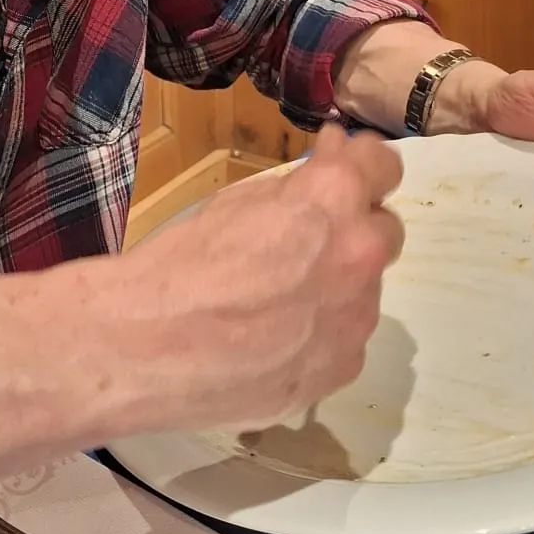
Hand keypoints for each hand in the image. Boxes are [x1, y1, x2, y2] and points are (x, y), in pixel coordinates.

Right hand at [118, 122, 403, 431]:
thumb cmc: (181, 261)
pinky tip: (273, 341)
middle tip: (305, 239)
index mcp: (333, 199)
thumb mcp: (236, 202)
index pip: (383, 164)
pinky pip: (344, 339)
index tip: (340, 167)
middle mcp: (359, 255)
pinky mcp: (341, 370)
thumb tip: (327, 169)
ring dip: (336, 285)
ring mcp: (355, 319)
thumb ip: (294, 190)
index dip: (361, 163)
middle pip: (385, 230)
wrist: (147, 347)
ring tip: (276, 302)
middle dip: (353, 227)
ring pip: (363, 291)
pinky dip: (320, 334)